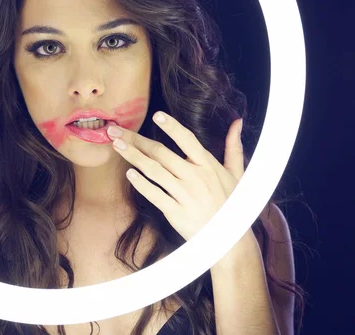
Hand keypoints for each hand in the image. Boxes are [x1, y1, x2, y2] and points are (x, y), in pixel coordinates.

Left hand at [107, 111, 248, 242]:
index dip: (172, 127)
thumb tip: (237, 122)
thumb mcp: (238, 174)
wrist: (230, 239)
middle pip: (161, 153)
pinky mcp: (175, 212)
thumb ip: (234, 147)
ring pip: (154, 171)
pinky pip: (155, 195)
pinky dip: (141, 184)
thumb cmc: (231, 204)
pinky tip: (129, 174)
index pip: (187, 140)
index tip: (156, 115)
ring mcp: (184, 195)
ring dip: (133, 157)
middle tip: (116, 131)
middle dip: (136, 140)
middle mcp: (195, 177)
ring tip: (116, 146)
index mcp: (208, 165)